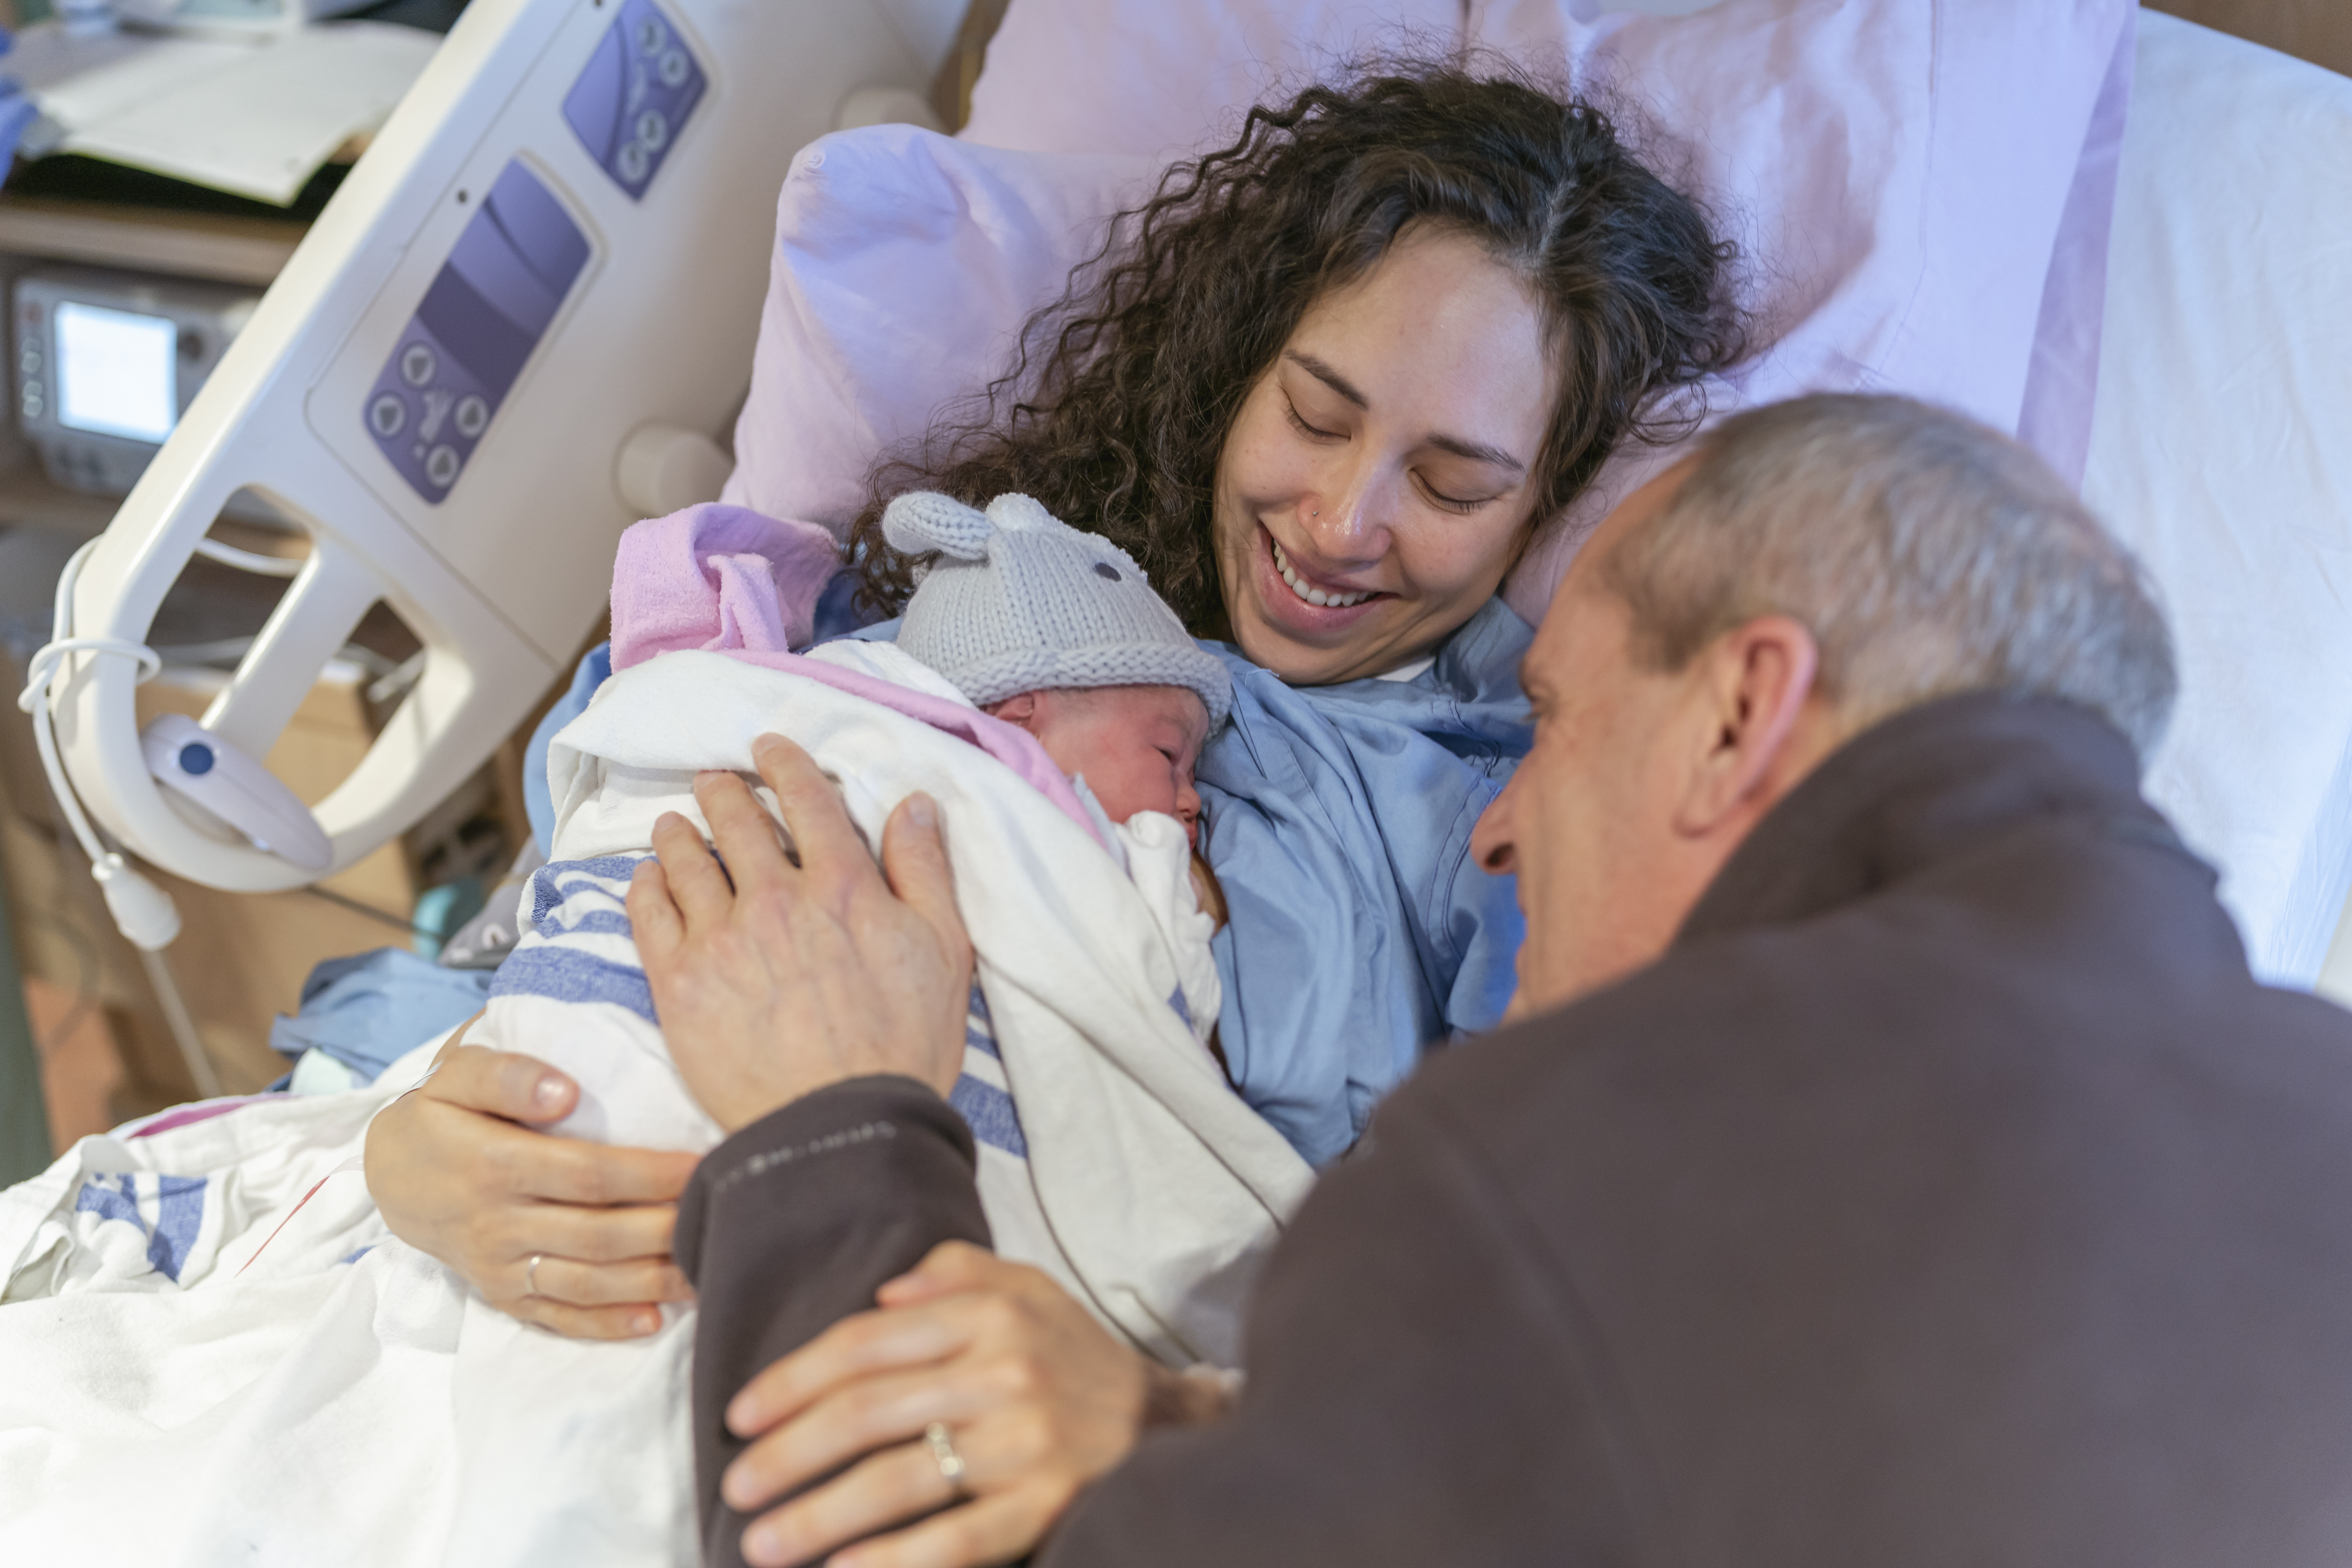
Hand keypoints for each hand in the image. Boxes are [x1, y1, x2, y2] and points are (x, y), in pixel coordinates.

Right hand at [362, 1041, 699, 1337]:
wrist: (389, 1172)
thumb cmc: (438, 1110)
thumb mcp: (456, 1073)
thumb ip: (508, 1074)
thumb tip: (564, 1091)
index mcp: (492, 1165)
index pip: (588, 1175)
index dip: (650, 1174)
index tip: (703, 1164)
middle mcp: (496, 1223)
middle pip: (598, 1235)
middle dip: (666, 1229)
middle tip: (726, 1216)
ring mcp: (499, 1267)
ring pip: (587, 1282)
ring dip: (652, 1282)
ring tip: (710, 1270)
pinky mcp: (501, 1295)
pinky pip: (557, 1317)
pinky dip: (606, 1325)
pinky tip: (655, 1321)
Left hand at [627, 733, 973, 1131]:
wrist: (842, 1130)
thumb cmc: (903, 1047)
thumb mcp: (945, 951)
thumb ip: (925, 870)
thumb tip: (914, 802)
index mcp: (843, 885)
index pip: (806, 800)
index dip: (785, 764)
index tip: (768, 748)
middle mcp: (775, 898)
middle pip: (737, 821)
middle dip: (723, 791)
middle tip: (713, 782)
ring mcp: (721, 938)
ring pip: (686, 860)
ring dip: (678, 832)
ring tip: (672, 824)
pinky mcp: (680, 983)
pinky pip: (649, 914)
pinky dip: (644, 885)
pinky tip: (644, 877)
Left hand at [719, 1242, 1234, 1567]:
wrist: (1164, 1424)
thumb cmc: (1073, 1356)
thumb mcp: (1026, 1287)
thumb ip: (956, 1268)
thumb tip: (886, 1288)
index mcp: (988, 1315)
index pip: (863, 1344)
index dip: (791, 1381)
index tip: (740, 1417)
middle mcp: (1004, 1372)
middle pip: (866, 1412)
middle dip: (787, 1453)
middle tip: (736, 1484)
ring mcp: (1025, 1443)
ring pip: (898, 1480)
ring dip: (818, 1516)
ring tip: (760, 1542)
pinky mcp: (1044, 1503)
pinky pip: (956, 1539)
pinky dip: (894, 1562)